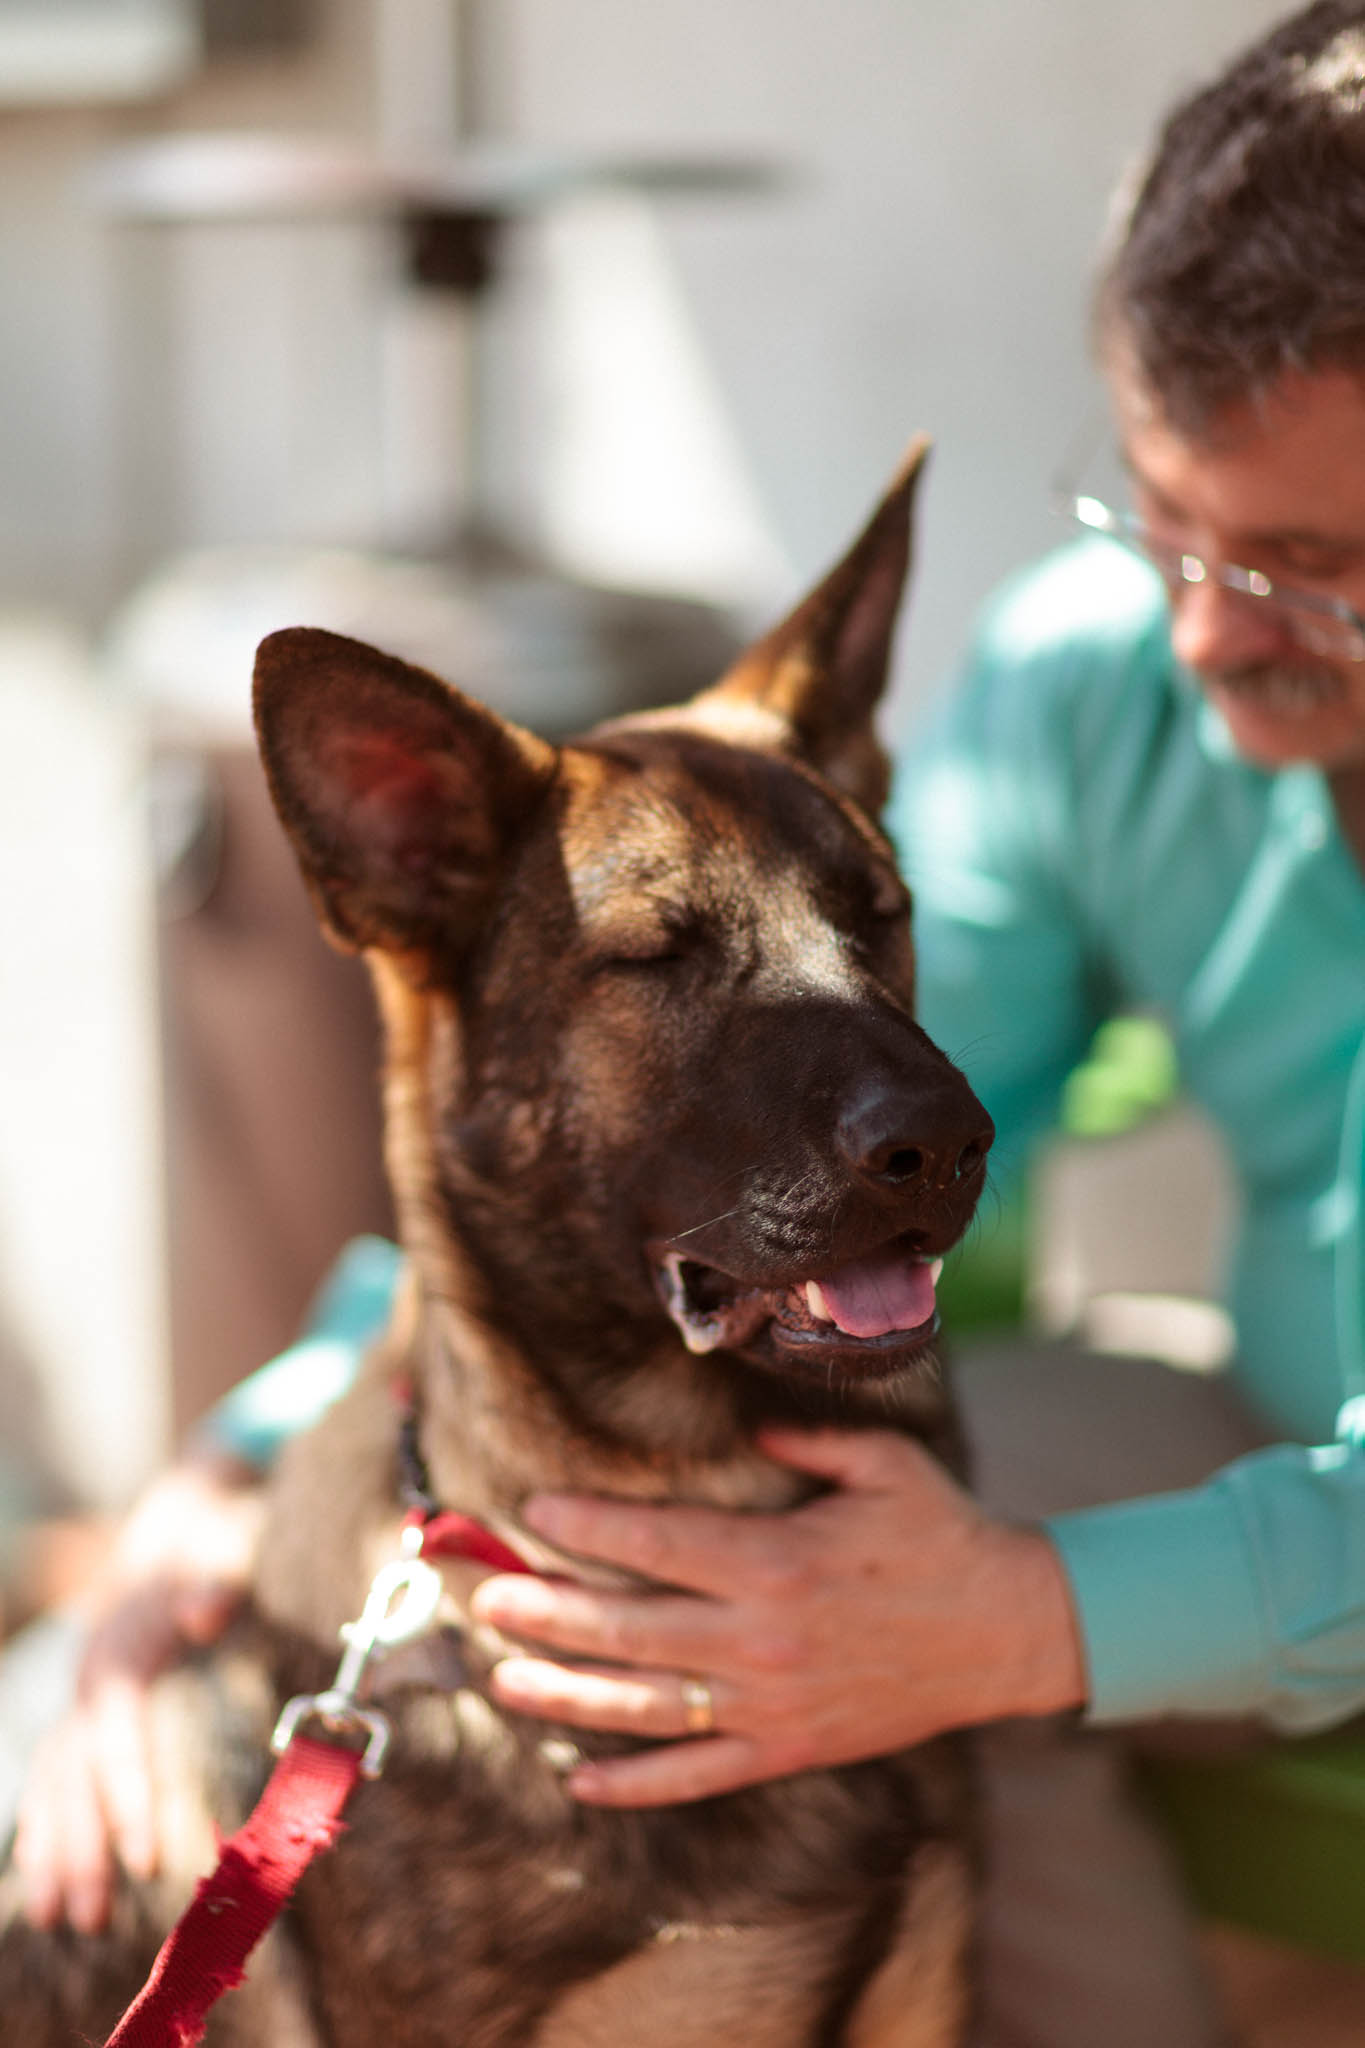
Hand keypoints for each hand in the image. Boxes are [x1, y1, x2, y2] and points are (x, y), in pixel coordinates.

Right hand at [13, 1457, 261, 1931]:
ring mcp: (86, 1693)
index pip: (116, 1731)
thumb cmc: (217, 1535)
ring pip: (58, 1780)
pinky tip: (45, 1883)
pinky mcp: (92, 1708)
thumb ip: (217, 1574)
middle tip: (94, 1918)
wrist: (187, 1511)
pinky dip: (48, 1827)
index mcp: (122, 1644)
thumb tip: (203, 1612)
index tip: (148, 1857)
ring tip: (67, 1920)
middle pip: (76, 1770)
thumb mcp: (228, 1541)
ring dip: (58, 1850)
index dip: (128, 1794)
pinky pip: (58, 1775)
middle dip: (82, 1845)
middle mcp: (92, 1674)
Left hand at [470, 1427, 1085, 1806]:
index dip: (587, 1527)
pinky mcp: (788, 1748)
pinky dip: (633, 1785)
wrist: (1011, 1631)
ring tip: (500, 1677)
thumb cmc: (942, 1533)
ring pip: (644, 1705)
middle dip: (547, 1609)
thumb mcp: (879, 1462)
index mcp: (777, 1560)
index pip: (656, 1543)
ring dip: (564, 1691)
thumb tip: (741, 1426)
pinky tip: (578, 1780)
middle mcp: (761, 1637)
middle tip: (484, 1594)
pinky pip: (696, 1775)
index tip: (534, 1511)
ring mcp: (771, 1702)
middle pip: (628, 1626)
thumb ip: (802, 1440)